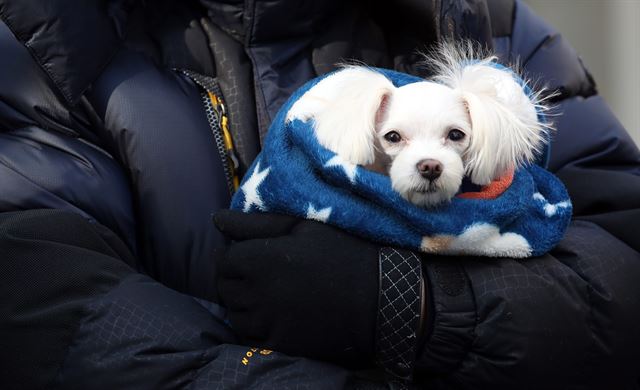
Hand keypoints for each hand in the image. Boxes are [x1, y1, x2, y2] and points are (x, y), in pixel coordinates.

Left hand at [214, 210, 379, 366]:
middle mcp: (256, 292)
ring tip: (264, 296)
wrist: (377, 297)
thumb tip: (216, 218)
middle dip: (234, 280)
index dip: (233, 256)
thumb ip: (255, 223)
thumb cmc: (342, 253)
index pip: (223, 260)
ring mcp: (267, 321)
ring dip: (242, 305)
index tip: (249, 255)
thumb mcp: (302, 227)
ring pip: (234, 315)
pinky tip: (272, 317)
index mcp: (259, 259)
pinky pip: (251, 337)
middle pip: (224, 288)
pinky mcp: (280, 342)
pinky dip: (255, 327)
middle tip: (256, 275)